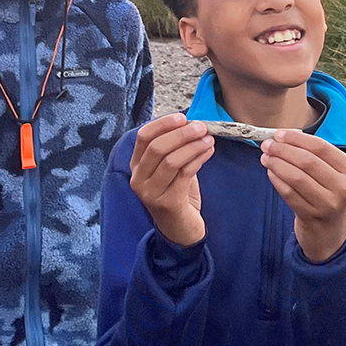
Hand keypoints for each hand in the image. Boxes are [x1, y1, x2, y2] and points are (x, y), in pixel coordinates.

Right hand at [129, 113, 213, 247]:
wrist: (180, 229)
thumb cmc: (177, 193)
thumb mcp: (171, 168)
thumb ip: (174, 147)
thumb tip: (191, 122)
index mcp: (136, 166)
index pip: (143, 137)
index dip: (162, 124)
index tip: (182, 117)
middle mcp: (138, 179)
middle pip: (157, 147)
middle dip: (181, 134)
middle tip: (201, 127)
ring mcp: (151, 192)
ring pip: (171, 160)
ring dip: (192, 146)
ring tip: (209, 139)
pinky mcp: (167, 202)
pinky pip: (185, 174)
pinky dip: (199, 158)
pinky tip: (209, 151)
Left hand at [260, 131, 345, 261]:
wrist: (330, 234)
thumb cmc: (327, 195)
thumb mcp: (332, 174)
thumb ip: (314, 154)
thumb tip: (285, 135)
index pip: (321, 147)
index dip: (297, 139)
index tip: (279, 134)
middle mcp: (341, 187)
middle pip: (307, 161)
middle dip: (283, 150)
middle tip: (267, 145)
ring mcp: (327, 204)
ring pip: (296, 177)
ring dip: (277, 164)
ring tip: (265, 157)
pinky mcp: (311, 216)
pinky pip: (289, 193)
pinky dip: (277, 180)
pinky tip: (270, 172)